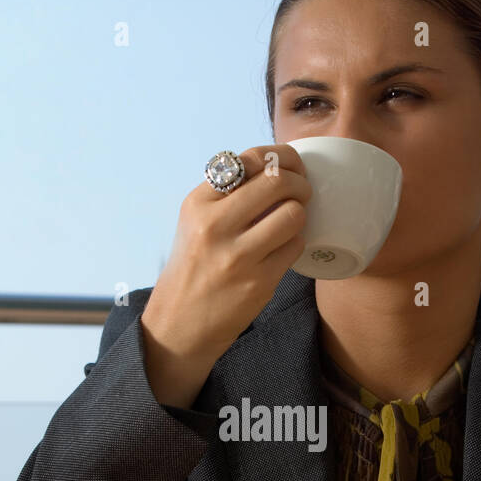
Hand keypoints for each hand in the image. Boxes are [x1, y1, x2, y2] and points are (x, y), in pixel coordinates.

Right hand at [140, 144, 311, 408]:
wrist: (179, 324)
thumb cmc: (193, 268)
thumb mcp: (195, 222)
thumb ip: (228, 194)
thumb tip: (275, 167)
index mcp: (198, 203)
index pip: (249, 160)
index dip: (280, 156)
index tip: (289, 165)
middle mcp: (215, 225)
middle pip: (278, 181)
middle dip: (300, 181)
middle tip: (302, 191)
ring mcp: (238, 255)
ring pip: (293, 213)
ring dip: (301, 213)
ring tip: (293, 220)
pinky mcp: (259, 282)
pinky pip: (295, 246)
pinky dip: (296, 242)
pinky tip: (285, 246)